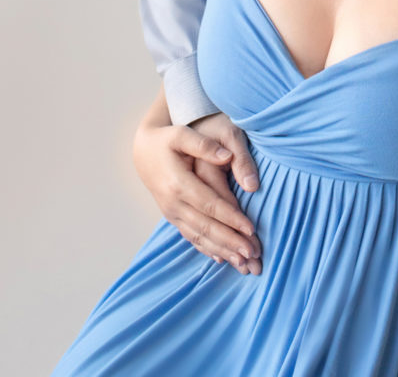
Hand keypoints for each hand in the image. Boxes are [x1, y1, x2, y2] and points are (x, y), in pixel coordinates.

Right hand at [133, 109, 261, 274]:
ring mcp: (171, 212)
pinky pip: (190, 236)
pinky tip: (222, 259)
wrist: (143, 151)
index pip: (210, 205)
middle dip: (231, 241)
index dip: (231, 218)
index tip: (251, 228)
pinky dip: (207, 249)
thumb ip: (204, 146)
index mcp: (179, 183)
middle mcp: (173, 203)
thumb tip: (226, 156)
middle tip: (254, 253)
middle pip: (206, 226)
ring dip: (222, 250)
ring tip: (244, 262)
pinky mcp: (173, 217)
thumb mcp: (183, 134)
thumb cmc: (168, 139)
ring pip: (199, 237)